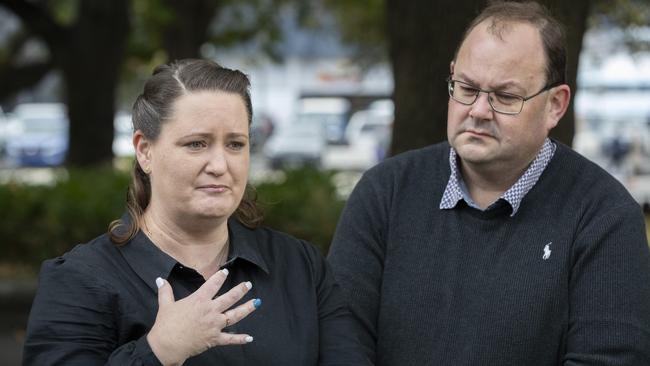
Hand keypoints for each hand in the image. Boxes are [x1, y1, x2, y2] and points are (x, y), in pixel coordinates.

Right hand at [146, 269, 260, 365]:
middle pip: (230, 297)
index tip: (226, 272)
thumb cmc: (166, 325)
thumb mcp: (165, 305)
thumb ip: (165, 291)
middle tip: (248, 285)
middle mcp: (210, 310)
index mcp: (199, 300)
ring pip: (235, 315)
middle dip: (241, 290)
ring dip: (247, 308)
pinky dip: (240, 339)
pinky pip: (230, 339)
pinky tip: (250, 338)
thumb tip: (160, 279)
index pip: (212, 284)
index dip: (220, 277)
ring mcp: (215, 325)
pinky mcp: (215, 338)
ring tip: (256, 302)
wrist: (166, 345)